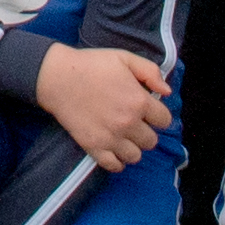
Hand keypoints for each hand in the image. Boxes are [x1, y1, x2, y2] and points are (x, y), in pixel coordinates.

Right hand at [35, 41, 173, 176]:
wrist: (58, 77)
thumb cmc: (92, 64)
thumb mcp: (125, 58)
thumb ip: (150, 72)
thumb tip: (167, 92)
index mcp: (139, 101)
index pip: (164, 121)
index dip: (158, 115)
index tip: (149, 112)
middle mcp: (128, 123)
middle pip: (151, 141)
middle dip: (146, 132)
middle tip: (134, 123)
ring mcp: (111, 138)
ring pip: (136, 156)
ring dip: (133, 147)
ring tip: (124, 137)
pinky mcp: (94, 147)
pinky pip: (114, 165)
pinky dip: (117, 161)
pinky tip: (114, 150)